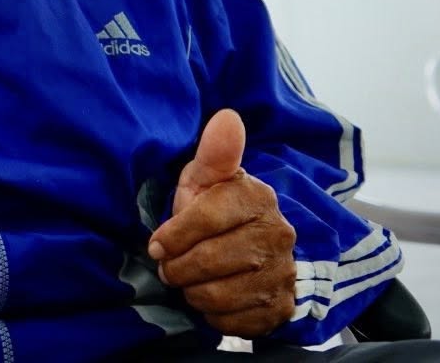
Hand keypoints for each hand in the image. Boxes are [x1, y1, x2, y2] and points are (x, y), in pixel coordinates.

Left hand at [147, 109, 296, 338]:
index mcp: (257, 198)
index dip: (174, 235)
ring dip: (192, 291)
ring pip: (219, 295)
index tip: (156, 244)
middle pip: (210, 260)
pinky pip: (234, 322)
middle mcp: (278, 235)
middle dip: (178, 267)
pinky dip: (212, 315)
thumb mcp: (209, 178)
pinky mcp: (281, 307)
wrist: (255, 250)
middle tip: (169, 266)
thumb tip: (227, 117)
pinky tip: (210, 297)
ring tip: (188, 280)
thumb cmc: (217, 207)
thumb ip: (215, 152)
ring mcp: (283, 273)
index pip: (206, 218)